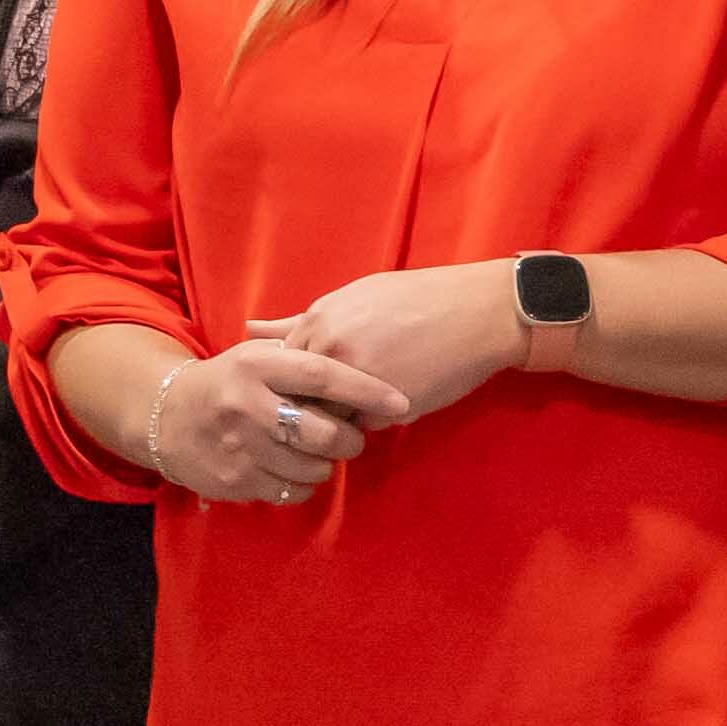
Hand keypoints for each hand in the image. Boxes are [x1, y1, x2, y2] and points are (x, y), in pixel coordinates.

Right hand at [144, 335, 362, 504]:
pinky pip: (292, 491)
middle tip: (352, 436)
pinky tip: (295, 468)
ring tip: (319, 451)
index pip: (323, 376)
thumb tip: (366, 353)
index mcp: (256, 365)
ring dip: (327, 464)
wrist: (164, 416)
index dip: (367, 390)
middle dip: (350, 438)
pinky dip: (304, 484)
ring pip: (313, 468)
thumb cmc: (229, 382)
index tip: (400, 401)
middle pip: (323, 432)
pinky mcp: (235, 480)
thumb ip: (302, 354)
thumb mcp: (256, 356)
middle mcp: (246, 405)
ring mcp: (240, 447)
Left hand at [242, 260, 543, 440]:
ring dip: (340, 420)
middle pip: (297, 399)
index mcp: (320, 321)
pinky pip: (367, 427)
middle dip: (309, 408)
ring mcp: (359, 381)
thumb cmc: (418, 299)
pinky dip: (376, 421)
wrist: (478, 313)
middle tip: (325, 408)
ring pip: (329, 419)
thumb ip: (299, 321)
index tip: (301, 391)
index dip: (290, 385)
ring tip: (359, 407)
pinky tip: (398, 399)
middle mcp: (332, 350)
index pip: (280, 370)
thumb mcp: (355, 298)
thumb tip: (248, 329)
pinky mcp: (388, 408)